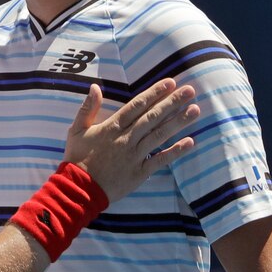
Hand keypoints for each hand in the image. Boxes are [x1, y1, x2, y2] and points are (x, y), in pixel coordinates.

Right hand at [63, 79, 198, 201]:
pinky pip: (160, 160)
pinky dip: (175, 151)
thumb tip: (95, 87)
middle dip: (172, 102)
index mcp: (112, 126)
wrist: (79, 188)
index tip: (170, 83)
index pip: (137, 105)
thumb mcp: (77, 129)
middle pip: (152, 117)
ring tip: (194, 110)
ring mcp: (135, 155)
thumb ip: (87, 108)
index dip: (154, 93)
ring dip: (178, 122)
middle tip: (189, 91)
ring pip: (159, 135)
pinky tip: (189, 142)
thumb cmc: (77, 157)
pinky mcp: (140, 172)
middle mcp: (126, 138)